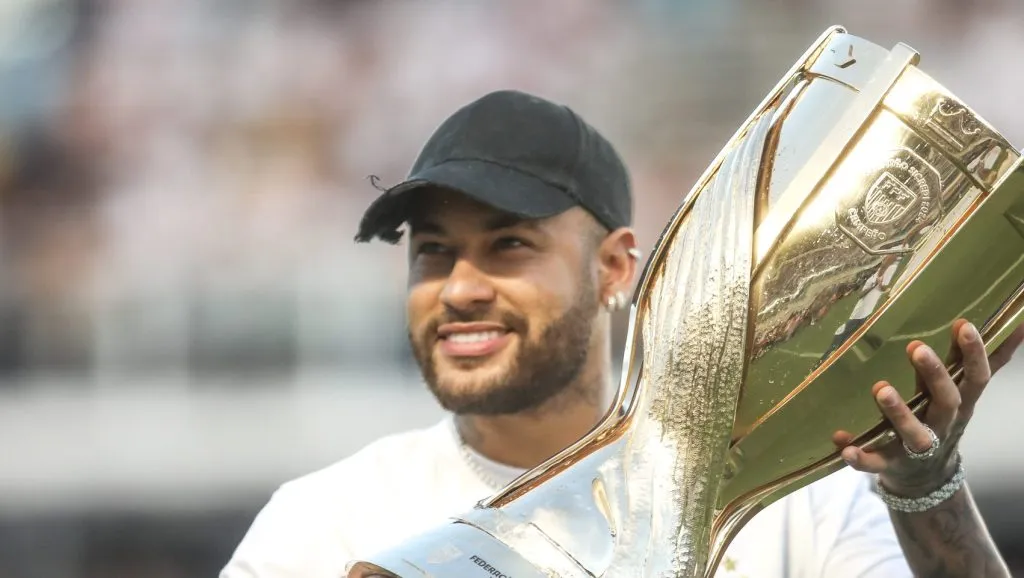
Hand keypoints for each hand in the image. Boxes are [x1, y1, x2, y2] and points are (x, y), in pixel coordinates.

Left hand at [833, 319, 1023, 496]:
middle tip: (916, 347)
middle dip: (935, 376)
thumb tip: (1019, 321)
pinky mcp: (889, 464)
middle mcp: (942, 425)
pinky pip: (875, 463)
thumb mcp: (965, 391)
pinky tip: (843, 443)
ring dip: (898, 412)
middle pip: (946, 402)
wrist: (927, 478)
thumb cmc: (943, 417)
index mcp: (960, 404)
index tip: (963, 324)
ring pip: (912, 433)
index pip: (975, 378)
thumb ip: (985, 359)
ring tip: (881, 388)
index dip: (973, 353)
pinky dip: (861, 456)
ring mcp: (915, 447)